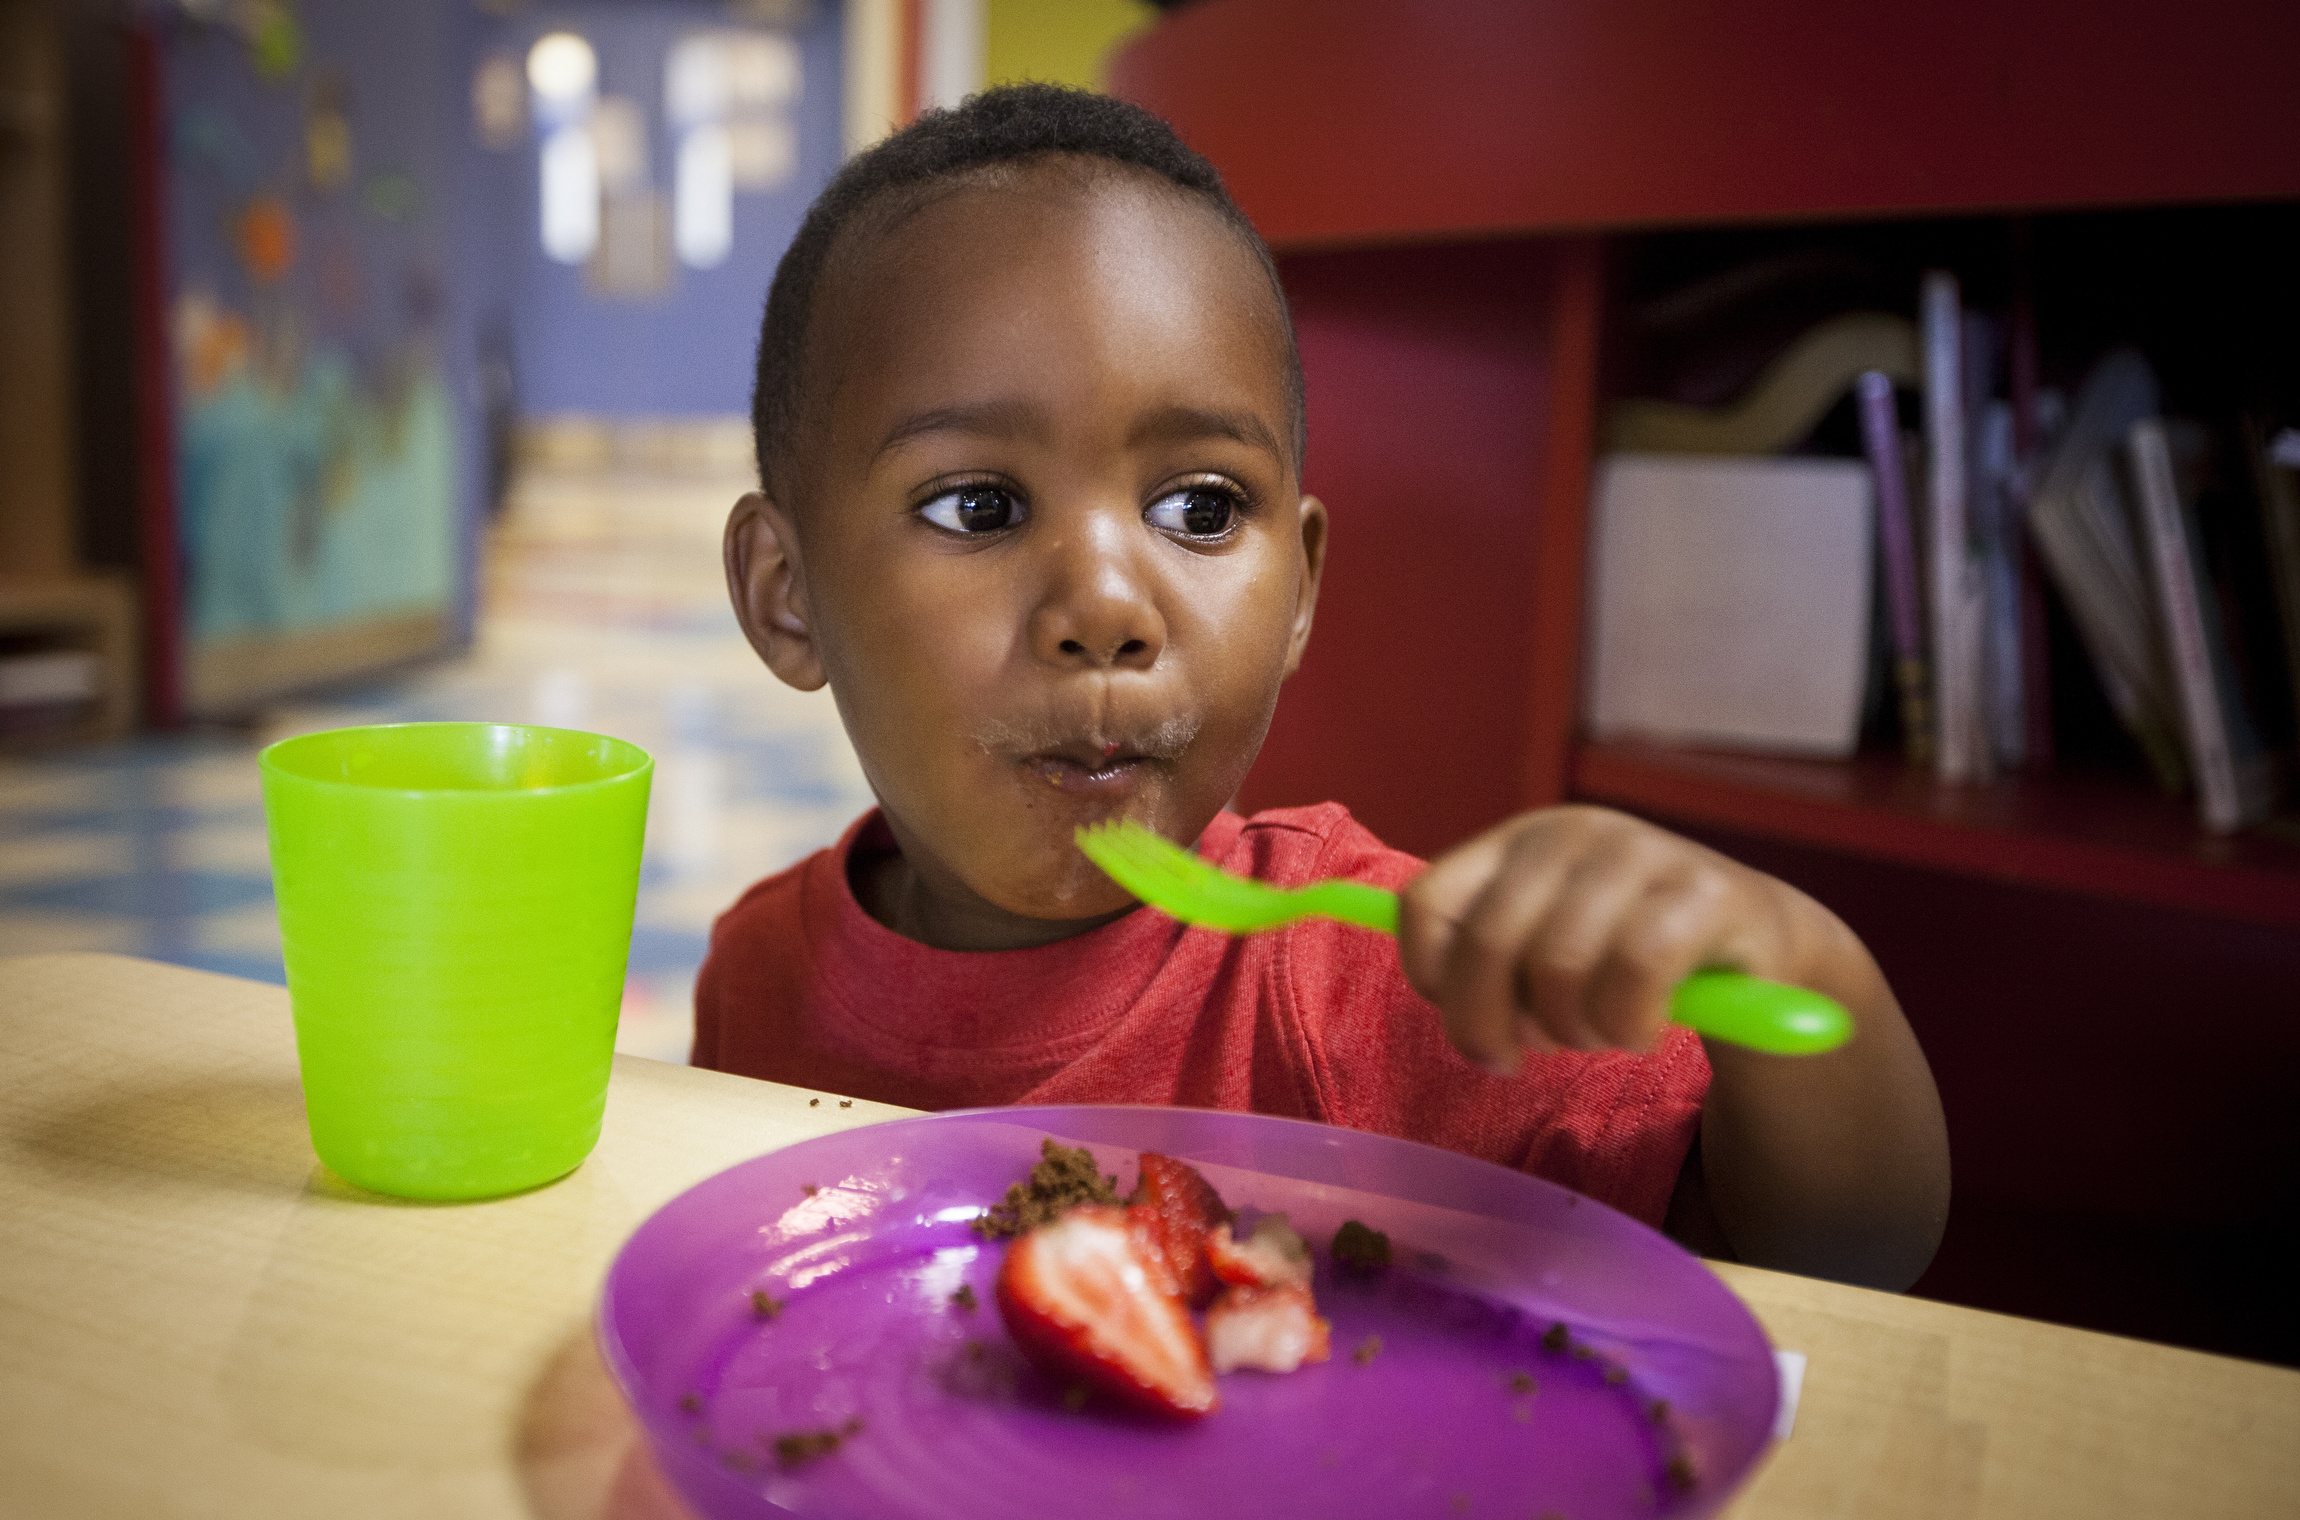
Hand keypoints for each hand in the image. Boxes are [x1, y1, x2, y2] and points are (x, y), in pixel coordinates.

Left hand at [1398, 805, 1798, 1071]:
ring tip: (1597, 1034)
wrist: (1756, 941)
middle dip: (1494, 1026)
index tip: (1469, 1024)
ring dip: (1572, 1031)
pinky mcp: (1706, 893)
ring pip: (1559, 968)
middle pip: (1487, 946)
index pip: (1424, 904)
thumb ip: (1482, 953)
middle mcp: (1570, 833)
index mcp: (1516, 841)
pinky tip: (1642, 1029)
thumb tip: (1427, 985)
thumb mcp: (1544, 940)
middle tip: (1523, 1056)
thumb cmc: (1628, 952)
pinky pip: (1633, 978)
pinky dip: (1626, 1025)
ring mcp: (1642, 853)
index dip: (1431, 980)